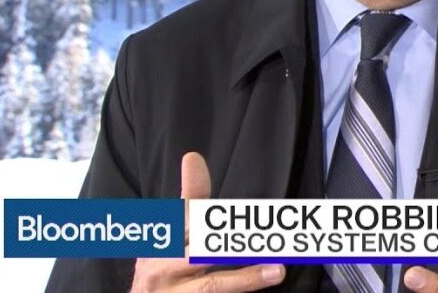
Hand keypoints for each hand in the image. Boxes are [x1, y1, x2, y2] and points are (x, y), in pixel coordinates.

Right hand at [129, 152, 286, 291]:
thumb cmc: (164, 272)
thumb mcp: (173, 238)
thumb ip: (191, 204)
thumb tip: (193, 158)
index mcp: (163, 239)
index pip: (180, 210)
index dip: (188, 186)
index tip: (193, 160)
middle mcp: (160, 264)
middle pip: (201, 248)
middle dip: (233, 243)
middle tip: (269, 239)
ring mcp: (170, 292)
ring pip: (210, 285)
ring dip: (245, 279)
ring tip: (277, 271)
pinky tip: (258, 288)